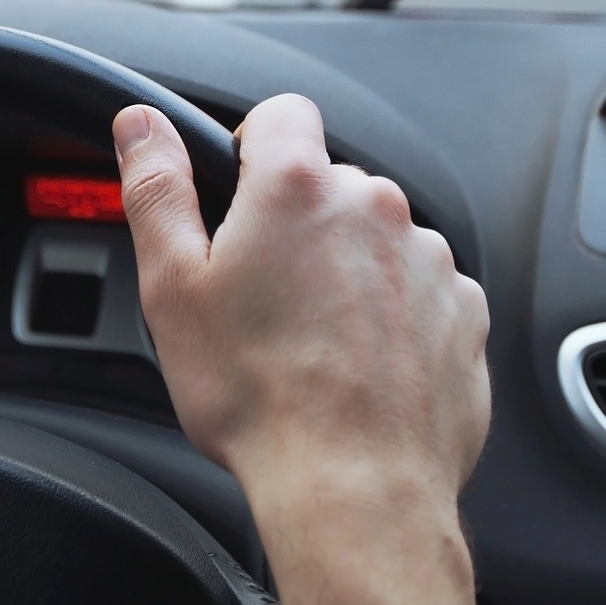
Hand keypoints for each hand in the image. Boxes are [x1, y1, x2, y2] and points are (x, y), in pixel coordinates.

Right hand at [114, 94, 489, 604]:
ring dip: (347, 271)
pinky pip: (420, 291)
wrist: (354, 490)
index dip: (253, 148)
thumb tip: (140, 123)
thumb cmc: (258, 397)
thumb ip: (156, 188)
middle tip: (263, 297)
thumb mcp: (172, 287)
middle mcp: (374, 208)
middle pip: (328, 185)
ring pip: (375, 240)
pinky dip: (393, 316)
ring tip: (312, 344)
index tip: (238, 199)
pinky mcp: (464, 311)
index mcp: (297, 188)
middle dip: (297, 225)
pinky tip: (359, 366)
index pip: (282, 113)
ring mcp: (428, 259)